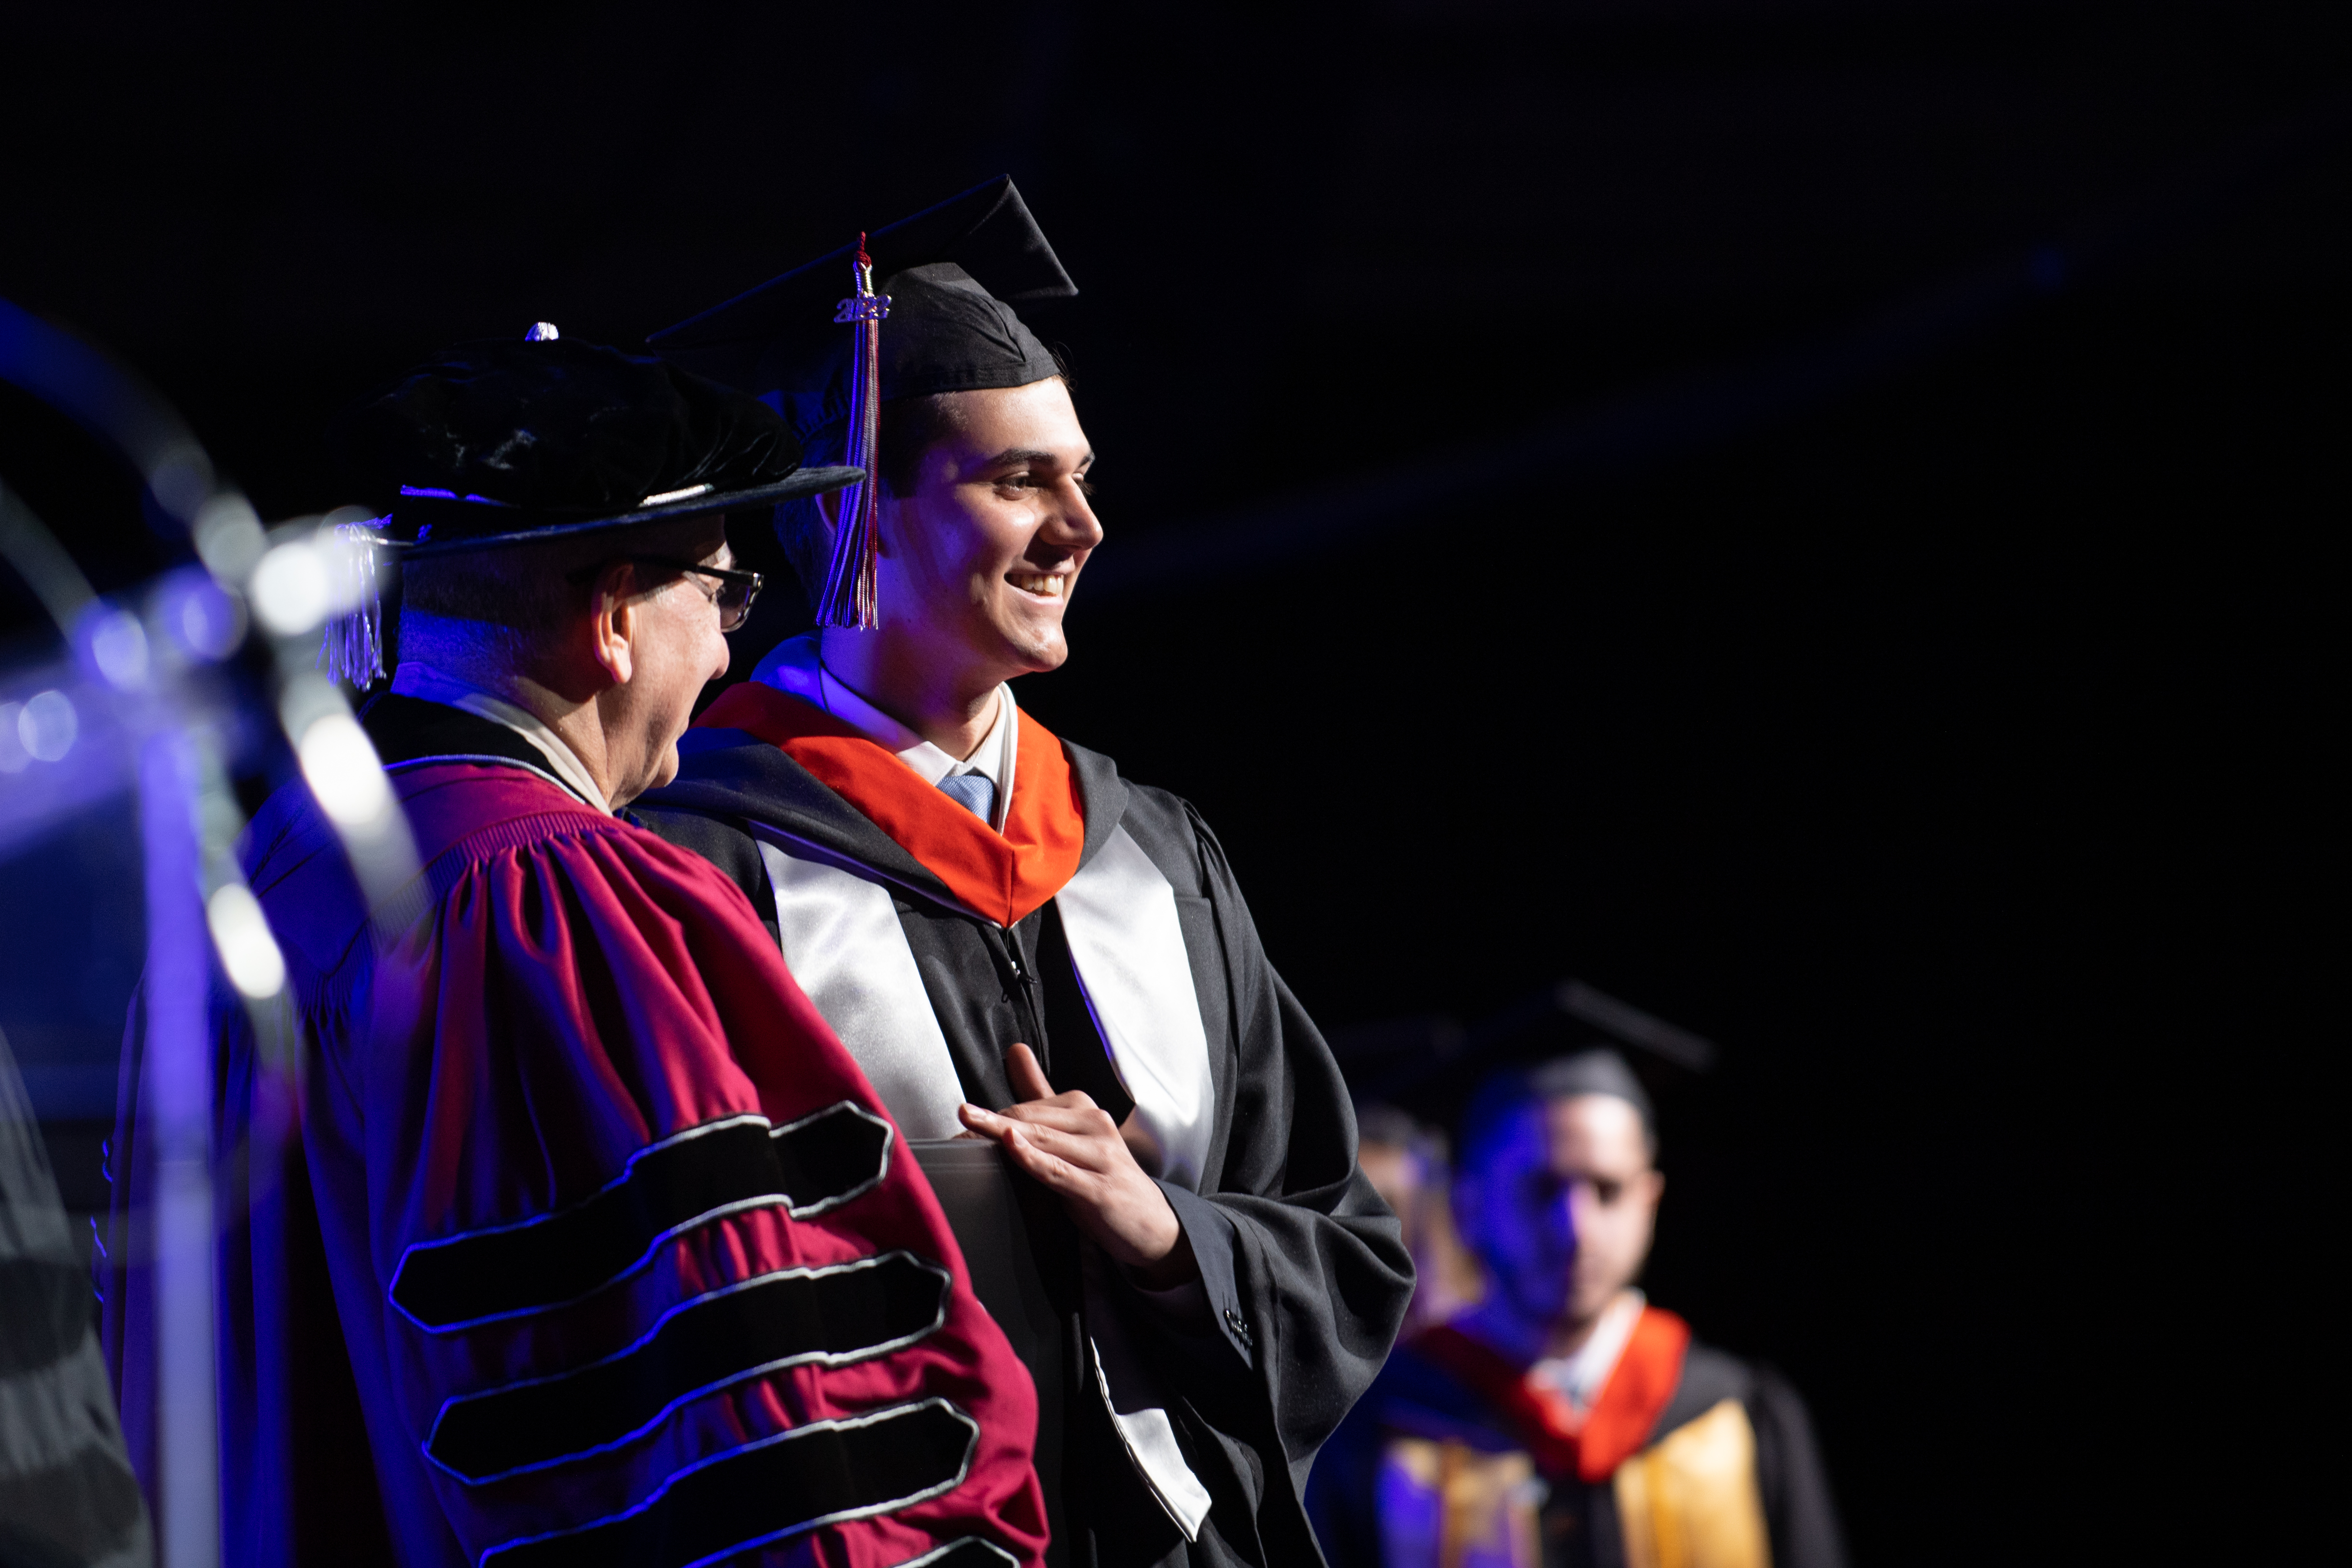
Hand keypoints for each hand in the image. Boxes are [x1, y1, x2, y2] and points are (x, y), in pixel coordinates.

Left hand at [958, 1044, 1196, 1289]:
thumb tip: (1015, 1051)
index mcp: (1085, 1110)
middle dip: (989, 1122)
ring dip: (1001, 1134)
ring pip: (1042, 1140)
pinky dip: (1033, 1157)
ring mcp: (1100, 1157)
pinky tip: (1012, 1145)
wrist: (1153, 1225)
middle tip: (958, 1119)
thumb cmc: (1104, 1177)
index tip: (962, 1120)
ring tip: (968, 1127)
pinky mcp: (1099, 1189)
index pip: (1028, 1106)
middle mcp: (1095, 1126)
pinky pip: (1059, 1170)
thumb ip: (1040, 1095)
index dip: (991, 1115)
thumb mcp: (1072, 1134)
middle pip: (1031, 1119)